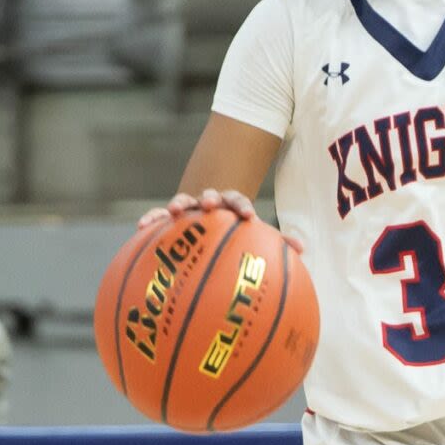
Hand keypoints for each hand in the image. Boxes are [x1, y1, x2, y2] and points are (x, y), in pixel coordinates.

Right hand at [136, 188, 304, 251]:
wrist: (211, 220)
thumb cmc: (237, 234)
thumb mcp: (255, 238)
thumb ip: (277, 242)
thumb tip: (303, 249)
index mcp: (232, 206)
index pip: (239, 200)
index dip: (243, 206)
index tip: (248, 215)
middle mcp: (210, 203)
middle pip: (211, 195)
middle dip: (211, 197)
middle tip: (211, 203)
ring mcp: (189, 208)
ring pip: (183, 201)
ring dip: (179, 204)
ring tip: (173, 211)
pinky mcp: (169, 217)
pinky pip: (158, 216)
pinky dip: (151, 218)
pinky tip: (141, 227)